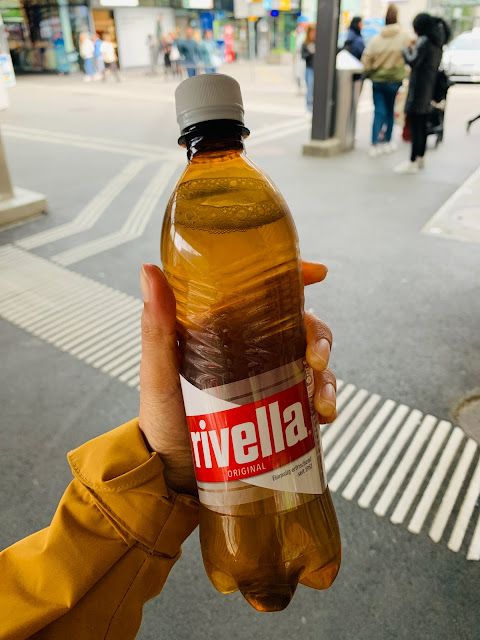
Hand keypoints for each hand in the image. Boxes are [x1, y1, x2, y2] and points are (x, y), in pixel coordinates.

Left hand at [138, 261, 336, 495]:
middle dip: (319, 336)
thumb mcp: (158, 371)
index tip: (318, 274)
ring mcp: (270, 379)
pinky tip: (323, 416)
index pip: (264, 294)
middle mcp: (253, 349)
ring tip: (320, 401)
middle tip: (315, 358)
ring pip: (313, 362)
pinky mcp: (281, 409)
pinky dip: (325, 402)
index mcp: (226, 330)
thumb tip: (149, 270)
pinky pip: (313, 397)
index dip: (295, 277)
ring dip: (327, 375)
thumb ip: (157, 326)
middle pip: (300, 326)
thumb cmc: (160, 419)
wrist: (171, 476)